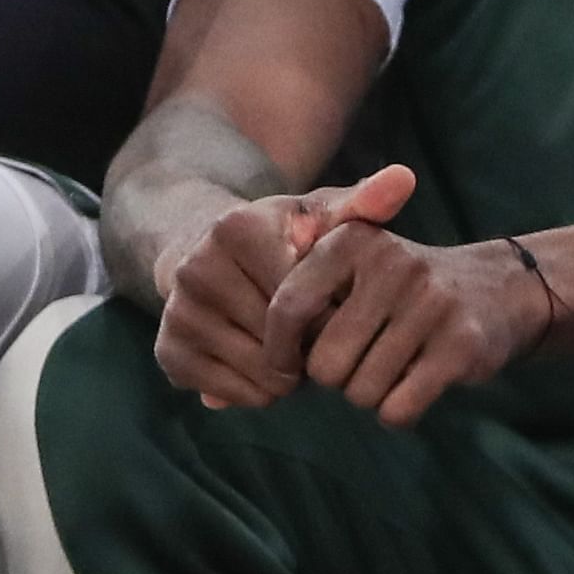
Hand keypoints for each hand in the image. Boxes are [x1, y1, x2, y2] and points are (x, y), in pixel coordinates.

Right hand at [152, 164, 414, 409]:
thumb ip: (365, 203)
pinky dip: (255, 392)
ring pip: (257, 372)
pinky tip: (262, 364)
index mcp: (236, 228)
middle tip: (316, 336)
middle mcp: (196, 267)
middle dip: (310, 349)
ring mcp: (177, 311)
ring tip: (291, 349)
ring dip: (286, 376)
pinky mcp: (167, 351)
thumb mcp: (320, 215)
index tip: (337, 306)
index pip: (303, 298)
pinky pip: (228, 395)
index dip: (331, 314)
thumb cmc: (281, 236)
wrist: (208, 252)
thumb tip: (406, 178)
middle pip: (280, 339)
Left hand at [260, 224, 544, 428]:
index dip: (278, 353)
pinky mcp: (461, 344)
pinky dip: (398, 412)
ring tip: (391, 365)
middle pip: (324, 365)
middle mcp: (390, 263)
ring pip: (360, 392)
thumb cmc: (394, 291)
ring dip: (369, 395)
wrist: (493, 290)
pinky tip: (414, 384)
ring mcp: (430, 302)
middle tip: (359, 359)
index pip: (286, 308)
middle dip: (335, 378)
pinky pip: (399, 408)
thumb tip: (207, 400)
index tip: (288, 368)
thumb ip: (275, 317)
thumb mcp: (344, 272)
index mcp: (351, 240)